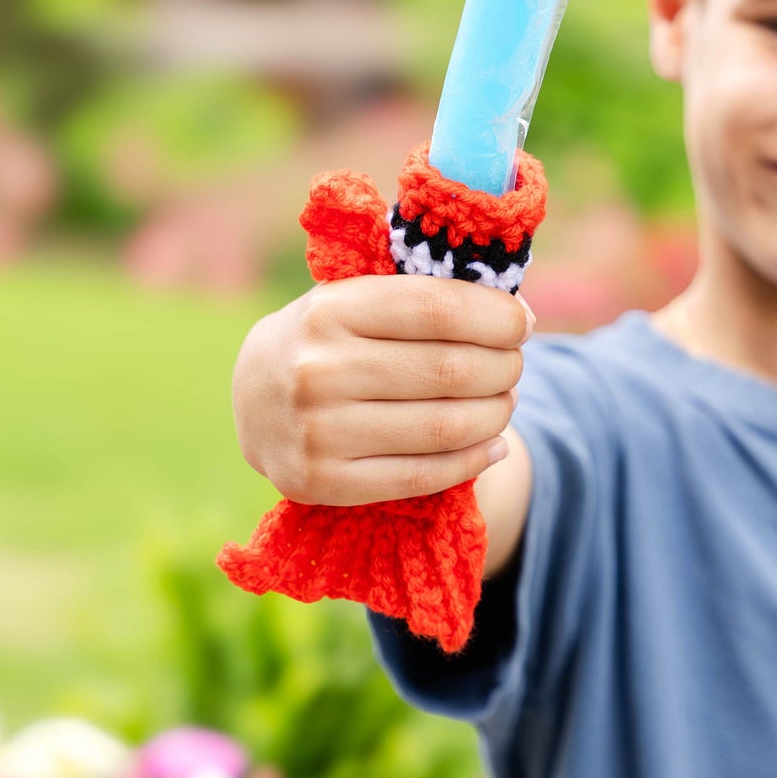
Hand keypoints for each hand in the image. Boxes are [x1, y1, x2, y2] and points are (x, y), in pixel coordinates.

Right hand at [232, 273, 533, 505]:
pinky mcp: (322, 482)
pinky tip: (492, 445)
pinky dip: (472, 460)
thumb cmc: (329, 339)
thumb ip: (421, 295)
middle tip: (514, 366)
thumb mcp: (353, 299)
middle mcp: (319, 370)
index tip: (523, 322)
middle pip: (451, 370)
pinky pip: (422, 476)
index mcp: (330, 309)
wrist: (253, 401)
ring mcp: (318, 431)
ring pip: (445, 426)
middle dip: (504, 367)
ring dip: (495, 414)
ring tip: (504, 402)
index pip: (439, 309)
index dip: (496, 318)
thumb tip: (518, 312)